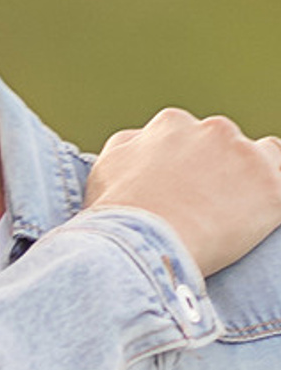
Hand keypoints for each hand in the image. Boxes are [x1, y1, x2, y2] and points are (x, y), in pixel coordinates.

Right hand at [85, 108, 280, 274]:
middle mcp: (212, 130)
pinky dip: (273, 200)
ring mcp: (245, 156)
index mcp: (172, 124)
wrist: (140, 245)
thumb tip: (143, 140)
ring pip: (266, 158)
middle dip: (222, 168)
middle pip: (229, 144)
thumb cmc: (117, 214)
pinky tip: (258, 218)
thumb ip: (130, 145)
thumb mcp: (105, 168)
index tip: (185, 186)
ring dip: (254, 178)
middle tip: (208, 205)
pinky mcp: (272, 188)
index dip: (190, 162)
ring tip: (236, 212)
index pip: (192, 134)